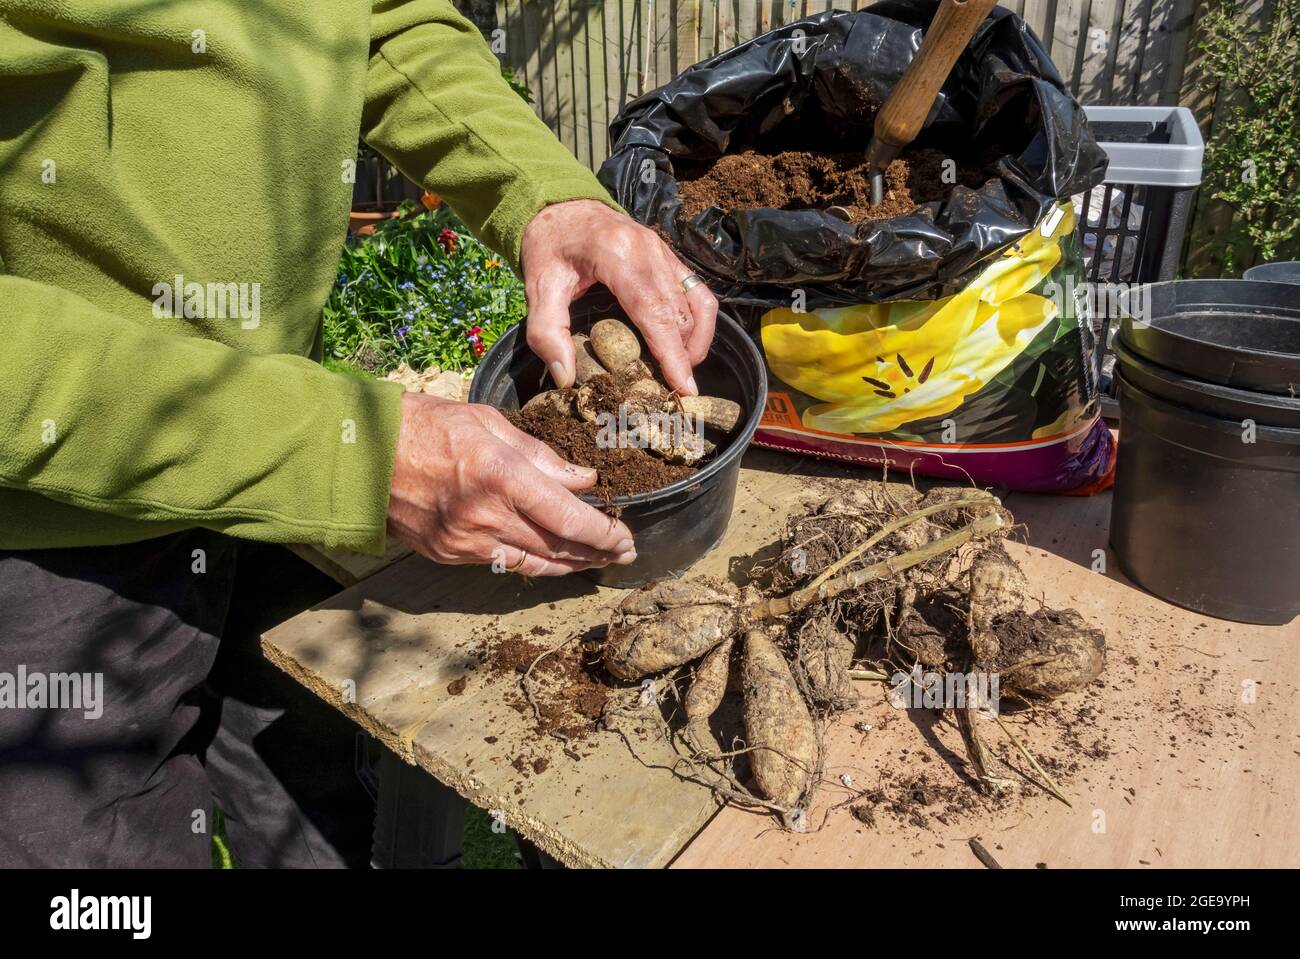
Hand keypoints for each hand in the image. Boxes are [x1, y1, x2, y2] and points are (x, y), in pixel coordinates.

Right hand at [387, 393, 635, 574]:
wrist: (360, 454)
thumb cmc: (425, 425)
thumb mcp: (489, 423)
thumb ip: (541, 455)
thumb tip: (582, 479)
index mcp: (500, 477)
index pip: (569, 518)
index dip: (604, 533)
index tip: (625, 536)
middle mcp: (486, 517)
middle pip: (557, 547)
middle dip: (596, 552)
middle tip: (623, 553)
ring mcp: (465, 542)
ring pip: (533, 562)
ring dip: (570, 564)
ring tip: (597, 561)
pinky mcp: (448, 554)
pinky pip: (502, 564)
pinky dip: (533, 562)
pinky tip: (552, 558)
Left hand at [519, 199, 717, 395]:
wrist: (559, 206)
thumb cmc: (549, 246)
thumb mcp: (538, 287)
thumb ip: (547, 333)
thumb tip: (565, 378)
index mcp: (619, 256)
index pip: (655, 312)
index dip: (672, 354)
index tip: (683, 387)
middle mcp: (650, 251)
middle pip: (681, 313)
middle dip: (684, 356)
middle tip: (673, 391)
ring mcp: (664, 251)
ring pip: (698, 303)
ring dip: (695, 341)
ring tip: (680, 371)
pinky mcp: (669, 256)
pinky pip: (696, 291)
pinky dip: (697, 322)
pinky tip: (683, 345)